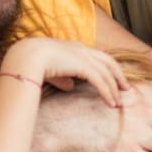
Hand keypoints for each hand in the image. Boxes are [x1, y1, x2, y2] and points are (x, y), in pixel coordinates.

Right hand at [2, 38, 128, 106]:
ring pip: (107, 73)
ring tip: (118, 103)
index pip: (97, 57)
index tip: (113, 80)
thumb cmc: (32, 63)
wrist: (26, 57)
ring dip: (114, 89)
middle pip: (108, 62)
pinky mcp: (83, 66)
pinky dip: (108, 93)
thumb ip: (62, 77)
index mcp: (74, 47)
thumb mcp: (51, 71)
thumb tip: (70, 86)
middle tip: (125, 89)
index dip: (107, 68)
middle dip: (118, 76)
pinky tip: (111, 103)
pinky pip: (101, 81)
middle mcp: (82, 49)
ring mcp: (83, 56)